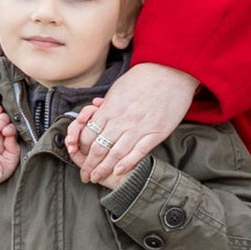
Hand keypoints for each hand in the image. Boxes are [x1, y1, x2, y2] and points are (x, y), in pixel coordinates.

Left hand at [68, 62, 198, 189]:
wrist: (171, 71)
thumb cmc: (145, 76)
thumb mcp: (119, 86)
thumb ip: (107, 103)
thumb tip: (95, 110)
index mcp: (110, 107)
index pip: (89, 134)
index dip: (81, 149)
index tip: (79, 157)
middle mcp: (121, 120)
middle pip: (99, 148)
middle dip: (89, 165)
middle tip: (85, 175)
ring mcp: (139, 127)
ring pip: (116, 154)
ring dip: (104, 169)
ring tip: (97, 178)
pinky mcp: (156, 132)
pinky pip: (138, 152)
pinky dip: (127, 164)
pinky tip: (118, 172)